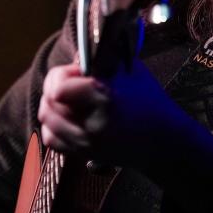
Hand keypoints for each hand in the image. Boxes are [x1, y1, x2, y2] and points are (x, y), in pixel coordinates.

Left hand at [38, 60, 212, 188]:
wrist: (164, 139)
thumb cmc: (149, 101)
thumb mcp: (131, 70)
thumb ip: (102, 59)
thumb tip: (75, 57)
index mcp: (105, 97)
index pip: (58, 87)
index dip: (62, 75)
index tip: (77, 72)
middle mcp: (92, 123)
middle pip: (48, 104)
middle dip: (53, 89)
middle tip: (70, 85)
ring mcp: (88, 143)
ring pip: (47, 122)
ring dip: (52, 107)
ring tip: (68, 101)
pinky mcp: (85, 155)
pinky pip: (52, 140)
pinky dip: (54, 127)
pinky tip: (68, 119)